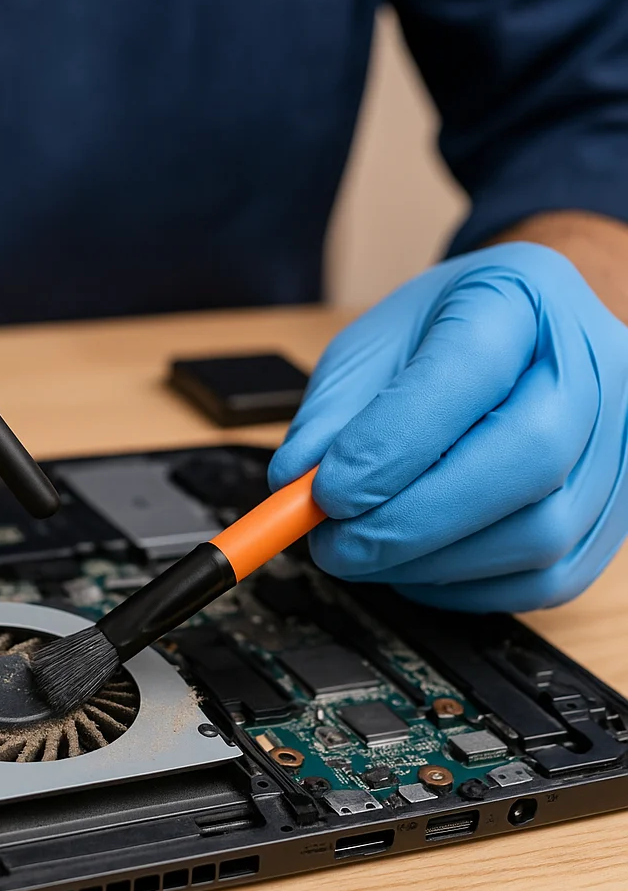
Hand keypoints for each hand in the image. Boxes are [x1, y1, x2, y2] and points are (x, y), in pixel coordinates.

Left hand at [269, 241, 627, 612]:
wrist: (529, 335)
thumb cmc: (450, 333)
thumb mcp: (372, 345)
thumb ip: (332, 412)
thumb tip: (294, 484)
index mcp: (520, 302)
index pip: (467, 372)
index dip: (389, 446)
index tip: (324, 492)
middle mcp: (592, 370)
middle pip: (526, 460)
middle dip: (409, 521)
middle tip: (334, 544)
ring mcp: (618, 446)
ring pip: (540, 533)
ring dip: (429, 562)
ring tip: (364, 552)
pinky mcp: (614, 513)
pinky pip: (548, 578)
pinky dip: (465, 588)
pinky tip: (415, 567)